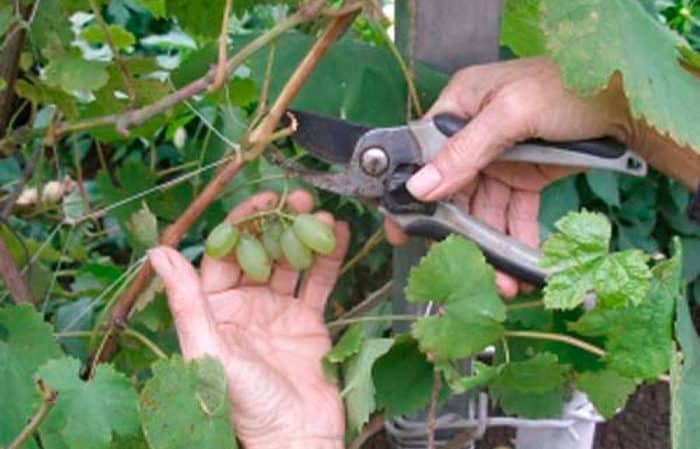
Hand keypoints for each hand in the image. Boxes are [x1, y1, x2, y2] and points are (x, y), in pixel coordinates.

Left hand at [148, 190, 348, 448]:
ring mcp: (278, 312)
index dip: (241, 224)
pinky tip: (339, 233)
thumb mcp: (210, 350)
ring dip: (304, 235)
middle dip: (277, 223)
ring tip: (322, 211)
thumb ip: (185, 302)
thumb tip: (157, 253)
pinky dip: (329, 258)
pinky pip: (318, 282)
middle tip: (297, 198)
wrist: (296, 435)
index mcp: (214, 311)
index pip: (223, 255)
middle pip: (260, 253)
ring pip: (290, 262)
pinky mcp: (307, 321)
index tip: (261, 198)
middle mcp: (245, 306)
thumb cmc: (246, 405)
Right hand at [385, 57, 632, 296]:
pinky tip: (522, 267)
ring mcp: (499, 158)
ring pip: (484, 208)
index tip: (401, 231)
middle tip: (461, 268)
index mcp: (460, 106)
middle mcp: (474, 133)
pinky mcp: (526, 176)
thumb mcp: (512, 113)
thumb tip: (419, 188)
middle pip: (454, 190)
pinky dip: (516, 238)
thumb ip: (465, 151)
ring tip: (502, 282)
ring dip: (491, 245)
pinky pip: (513, 212)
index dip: (413, 194)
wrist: (629, 99)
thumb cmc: (569, 86)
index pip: (424, 155)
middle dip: (459, 231)